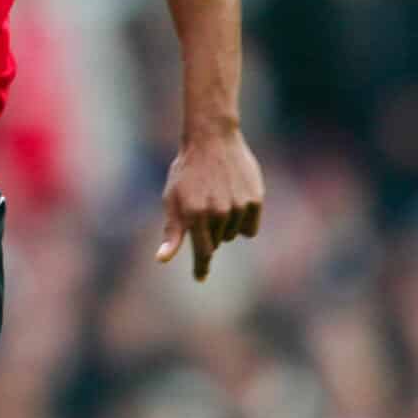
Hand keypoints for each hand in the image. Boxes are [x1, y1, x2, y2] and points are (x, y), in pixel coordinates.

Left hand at [155, 130, 262, 281]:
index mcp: (194, 215)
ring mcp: (238, 207)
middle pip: (217, 242)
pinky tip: (234, 201)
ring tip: (217, 198)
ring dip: (226, 225)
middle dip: (209, 232)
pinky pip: (251, 228)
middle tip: (203, 207)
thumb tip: (162, 259)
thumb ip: (172, 232)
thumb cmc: (187, 171)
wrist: (211, 139)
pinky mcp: (255, 200)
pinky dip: (243, 221)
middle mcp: (218, 213)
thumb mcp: (172, 199)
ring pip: (234, 235)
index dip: (201, 267)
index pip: (202, 252)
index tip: (200, 278)